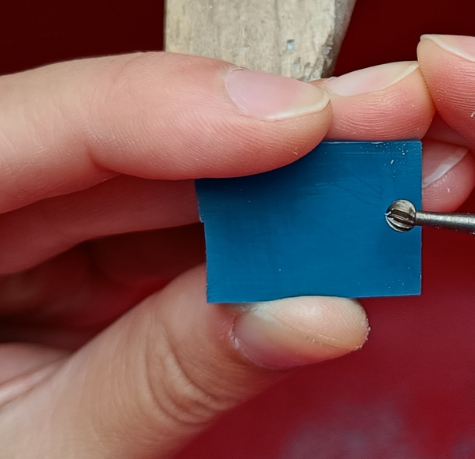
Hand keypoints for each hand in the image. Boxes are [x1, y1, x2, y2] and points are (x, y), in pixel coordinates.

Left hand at [0, 53, 462, 457]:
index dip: (184, 109)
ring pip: (168, 172)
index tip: (307, 122)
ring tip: (374, 180)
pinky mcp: (77, 252)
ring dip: (284, 180)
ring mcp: (29, 224)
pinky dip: (256, 229)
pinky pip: (173, 222)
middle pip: (131, 136)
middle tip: (380, 127)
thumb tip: (316, 313)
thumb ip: (175, 373)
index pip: (53, 127)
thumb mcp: (58, 450)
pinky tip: (323, 226)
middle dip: (274, 137)